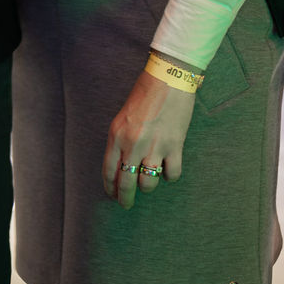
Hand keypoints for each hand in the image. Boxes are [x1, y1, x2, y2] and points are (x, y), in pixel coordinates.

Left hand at [100, 68, 194, 207]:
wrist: (167, 79)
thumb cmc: (144, 95)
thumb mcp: (123, 118)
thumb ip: (121, 141)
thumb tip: (122, 165)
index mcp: (116, 135)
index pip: (109, 171)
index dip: (110, 187)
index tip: (112, 195)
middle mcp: (133, 144)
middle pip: (126, 183)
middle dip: (125, 198)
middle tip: (126, 204)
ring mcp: (154, 147)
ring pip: (148, 183)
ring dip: (148, 186)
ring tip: (148, 183)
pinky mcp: (174, 146)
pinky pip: (171, 174)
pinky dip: (169, 176)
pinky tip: (168, 170)